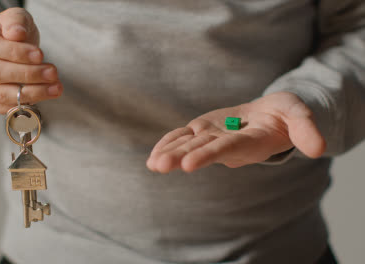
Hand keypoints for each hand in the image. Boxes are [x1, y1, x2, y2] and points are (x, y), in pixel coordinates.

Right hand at [0, 8, 61, 113]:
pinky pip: (3, 107)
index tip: (40, 55)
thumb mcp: (15, 18)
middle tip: (52, 73)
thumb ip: (16, 21)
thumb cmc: (8, 31)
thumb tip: (16, 33)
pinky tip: (45, 94)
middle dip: (26, 75)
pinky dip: (26, 103)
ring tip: (55, 87)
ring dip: (31, 93)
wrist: (4, 48)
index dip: (15, 53)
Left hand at [146, 92, 325, 172]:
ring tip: (152, 164)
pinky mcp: (203, 130)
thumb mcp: (299, 116)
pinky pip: (184, 137)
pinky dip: (169, 143)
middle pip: (202, 150)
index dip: (208, 154)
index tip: (189, 164)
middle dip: (181, 157)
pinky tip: (153, 154)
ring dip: (170, 153)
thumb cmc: (285, 115)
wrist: (268, 116)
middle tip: (160, 165)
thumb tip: (318, 148)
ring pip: (189, 145)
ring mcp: (213, 137)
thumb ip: (305, 128)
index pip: (227, 148)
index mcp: (249, 141)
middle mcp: (228, 144)